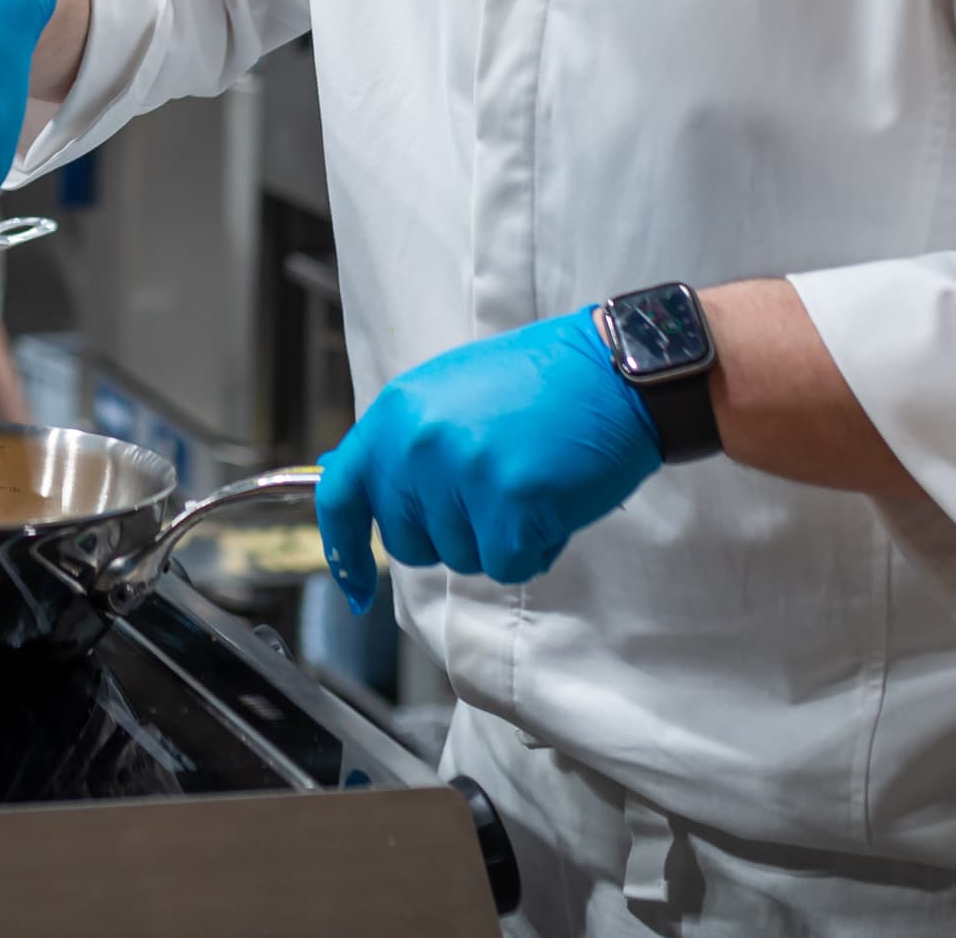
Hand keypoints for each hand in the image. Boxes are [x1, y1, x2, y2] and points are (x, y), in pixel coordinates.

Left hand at [316, 309, 661, 610]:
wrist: (613, 371)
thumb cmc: (541, 383)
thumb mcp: (449, 392)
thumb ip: (401, 441)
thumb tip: (345, 476)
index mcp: (397, 413)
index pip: (342, 493)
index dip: (343, 547)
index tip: (353, 585)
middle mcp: (417, 444)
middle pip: (407, 542)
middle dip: (449, 535)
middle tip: (493, 491)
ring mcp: (461, 475)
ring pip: (460, 558)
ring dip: (497, 538)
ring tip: (528, 481)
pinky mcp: (508, 506)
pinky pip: (507, 565)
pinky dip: (534, 548)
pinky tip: (551, 503)